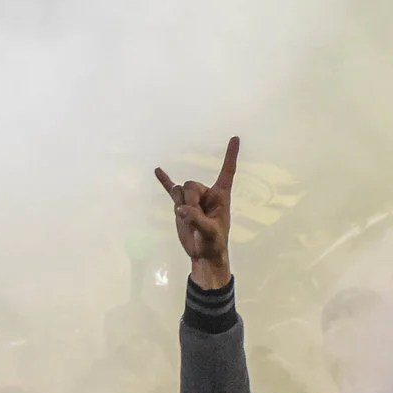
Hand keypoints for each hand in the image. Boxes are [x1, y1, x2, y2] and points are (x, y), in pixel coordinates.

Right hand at [154, 136, 237, 292]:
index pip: (226, 171)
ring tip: (188, 220)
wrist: (204, 254)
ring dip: (180, 204)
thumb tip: (180, 209)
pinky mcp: (181, 206)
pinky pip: (171, 190)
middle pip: (191, 185)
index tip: (235, 138)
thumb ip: (196, 220)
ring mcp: (192, 199)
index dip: (230, 155)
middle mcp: (207, 194)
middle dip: (189, 201)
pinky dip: (165, 181)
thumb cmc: (213, 243)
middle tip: (195, 218)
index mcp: (221, 196)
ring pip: (180, 191)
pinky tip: (157, 170)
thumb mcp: (209, 232)